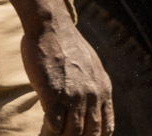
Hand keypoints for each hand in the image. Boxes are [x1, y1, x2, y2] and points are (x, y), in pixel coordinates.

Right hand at [21, 18, 113, 134]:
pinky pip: (54, 125)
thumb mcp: (89, 63)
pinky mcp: (53, 95)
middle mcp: (92, 96)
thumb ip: (91, 83)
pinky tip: (45, 132)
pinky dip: (50, 132)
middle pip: (90, 133)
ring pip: (73, 132)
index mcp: (103, 89)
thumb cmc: (64, 41)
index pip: (107, 126)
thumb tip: (87, 95)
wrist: (50, 26)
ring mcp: (73, 96)